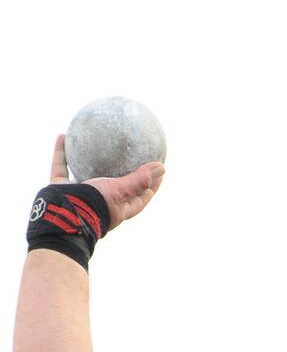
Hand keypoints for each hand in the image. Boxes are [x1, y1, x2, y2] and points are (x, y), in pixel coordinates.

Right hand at [50, 132, 165, 231]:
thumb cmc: (95, 205)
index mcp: (117, 209)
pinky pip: (61, 166)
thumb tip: (162, 168)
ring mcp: (78, 196)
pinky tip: (62, 136)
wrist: (62, 215)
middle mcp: (99, 203)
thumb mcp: (120, 191)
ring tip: (93, 142)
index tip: (159, 174)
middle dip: (121, 175)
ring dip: (88, 160)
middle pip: (114, 188)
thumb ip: (138, 180)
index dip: (151, 187)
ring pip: (84, 175)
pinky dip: (61, 152)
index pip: (140, 199)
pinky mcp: (59, 188)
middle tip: (131, 156)